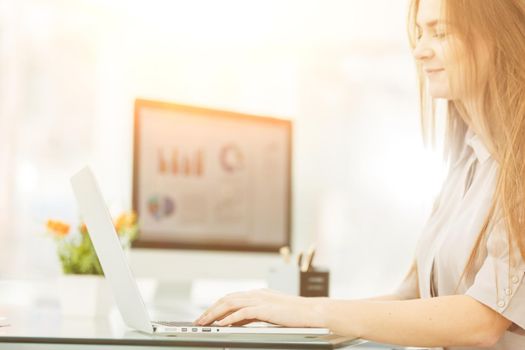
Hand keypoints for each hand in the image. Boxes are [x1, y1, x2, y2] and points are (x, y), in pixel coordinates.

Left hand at [194, 288, 326, 327]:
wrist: (314, 312)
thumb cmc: (296, 315)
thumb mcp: (271, 313)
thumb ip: (254, 315)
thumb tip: (237, 322)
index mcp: (258, 294)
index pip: (231, 298)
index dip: (216, 306)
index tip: (206, 315)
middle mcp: (257, 294)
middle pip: (227, 299)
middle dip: (210, 310)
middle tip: (199, 320)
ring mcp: (261, 300)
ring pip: (231, 303)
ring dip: (215, 313)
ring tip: (205, 322)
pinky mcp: (266, 309)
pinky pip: (244, 312)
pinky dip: (231, 318)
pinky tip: (223, 324)